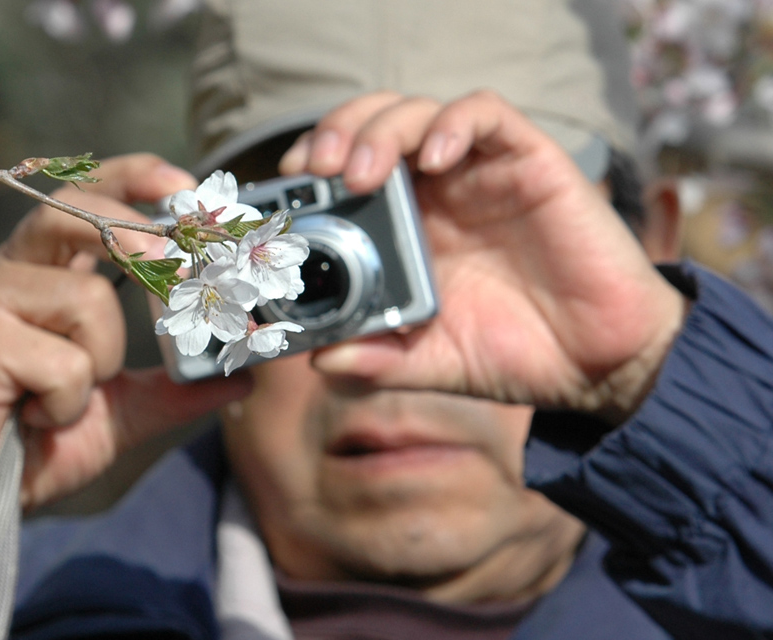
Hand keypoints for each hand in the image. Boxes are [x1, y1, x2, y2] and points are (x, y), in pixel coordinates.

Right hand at [0, 154, 252, 639]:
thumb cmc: (43, 439)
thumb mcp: (127, 409)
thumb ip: (180, 386)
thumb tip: (246, 375)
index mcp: (50, 270)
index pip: (88, 195)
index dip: (135, 177)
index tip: (186, 187)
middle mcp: (15, 271)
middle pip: (76, 210)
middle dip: (137, 237)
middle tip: (175, 275)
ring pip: (87, 296)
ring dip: (102, 357)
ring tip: (73, 394)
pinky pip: (63, 359)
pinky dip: (70, 400)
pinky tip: (41, 417)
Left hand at [281, 91, 686, 419]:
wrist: (598, 364)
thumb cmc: (514, 353)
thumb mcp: (432, 361)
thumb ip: (379, 360)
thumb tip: (320, 362)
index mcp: (407, 230)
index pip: (347, 171)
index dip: (312, 168)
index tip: (284, 190)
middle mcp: (438, 193)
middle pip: (373, 128)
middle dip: (334, 134)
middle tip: (314, 169)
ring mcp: (481, 174)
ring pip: (420, 112)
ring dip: (380, 128)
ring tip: (361, 172)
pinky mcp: (531, 163)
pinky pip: (488, 116)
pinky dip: (454, 124)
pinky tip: (434, 157)